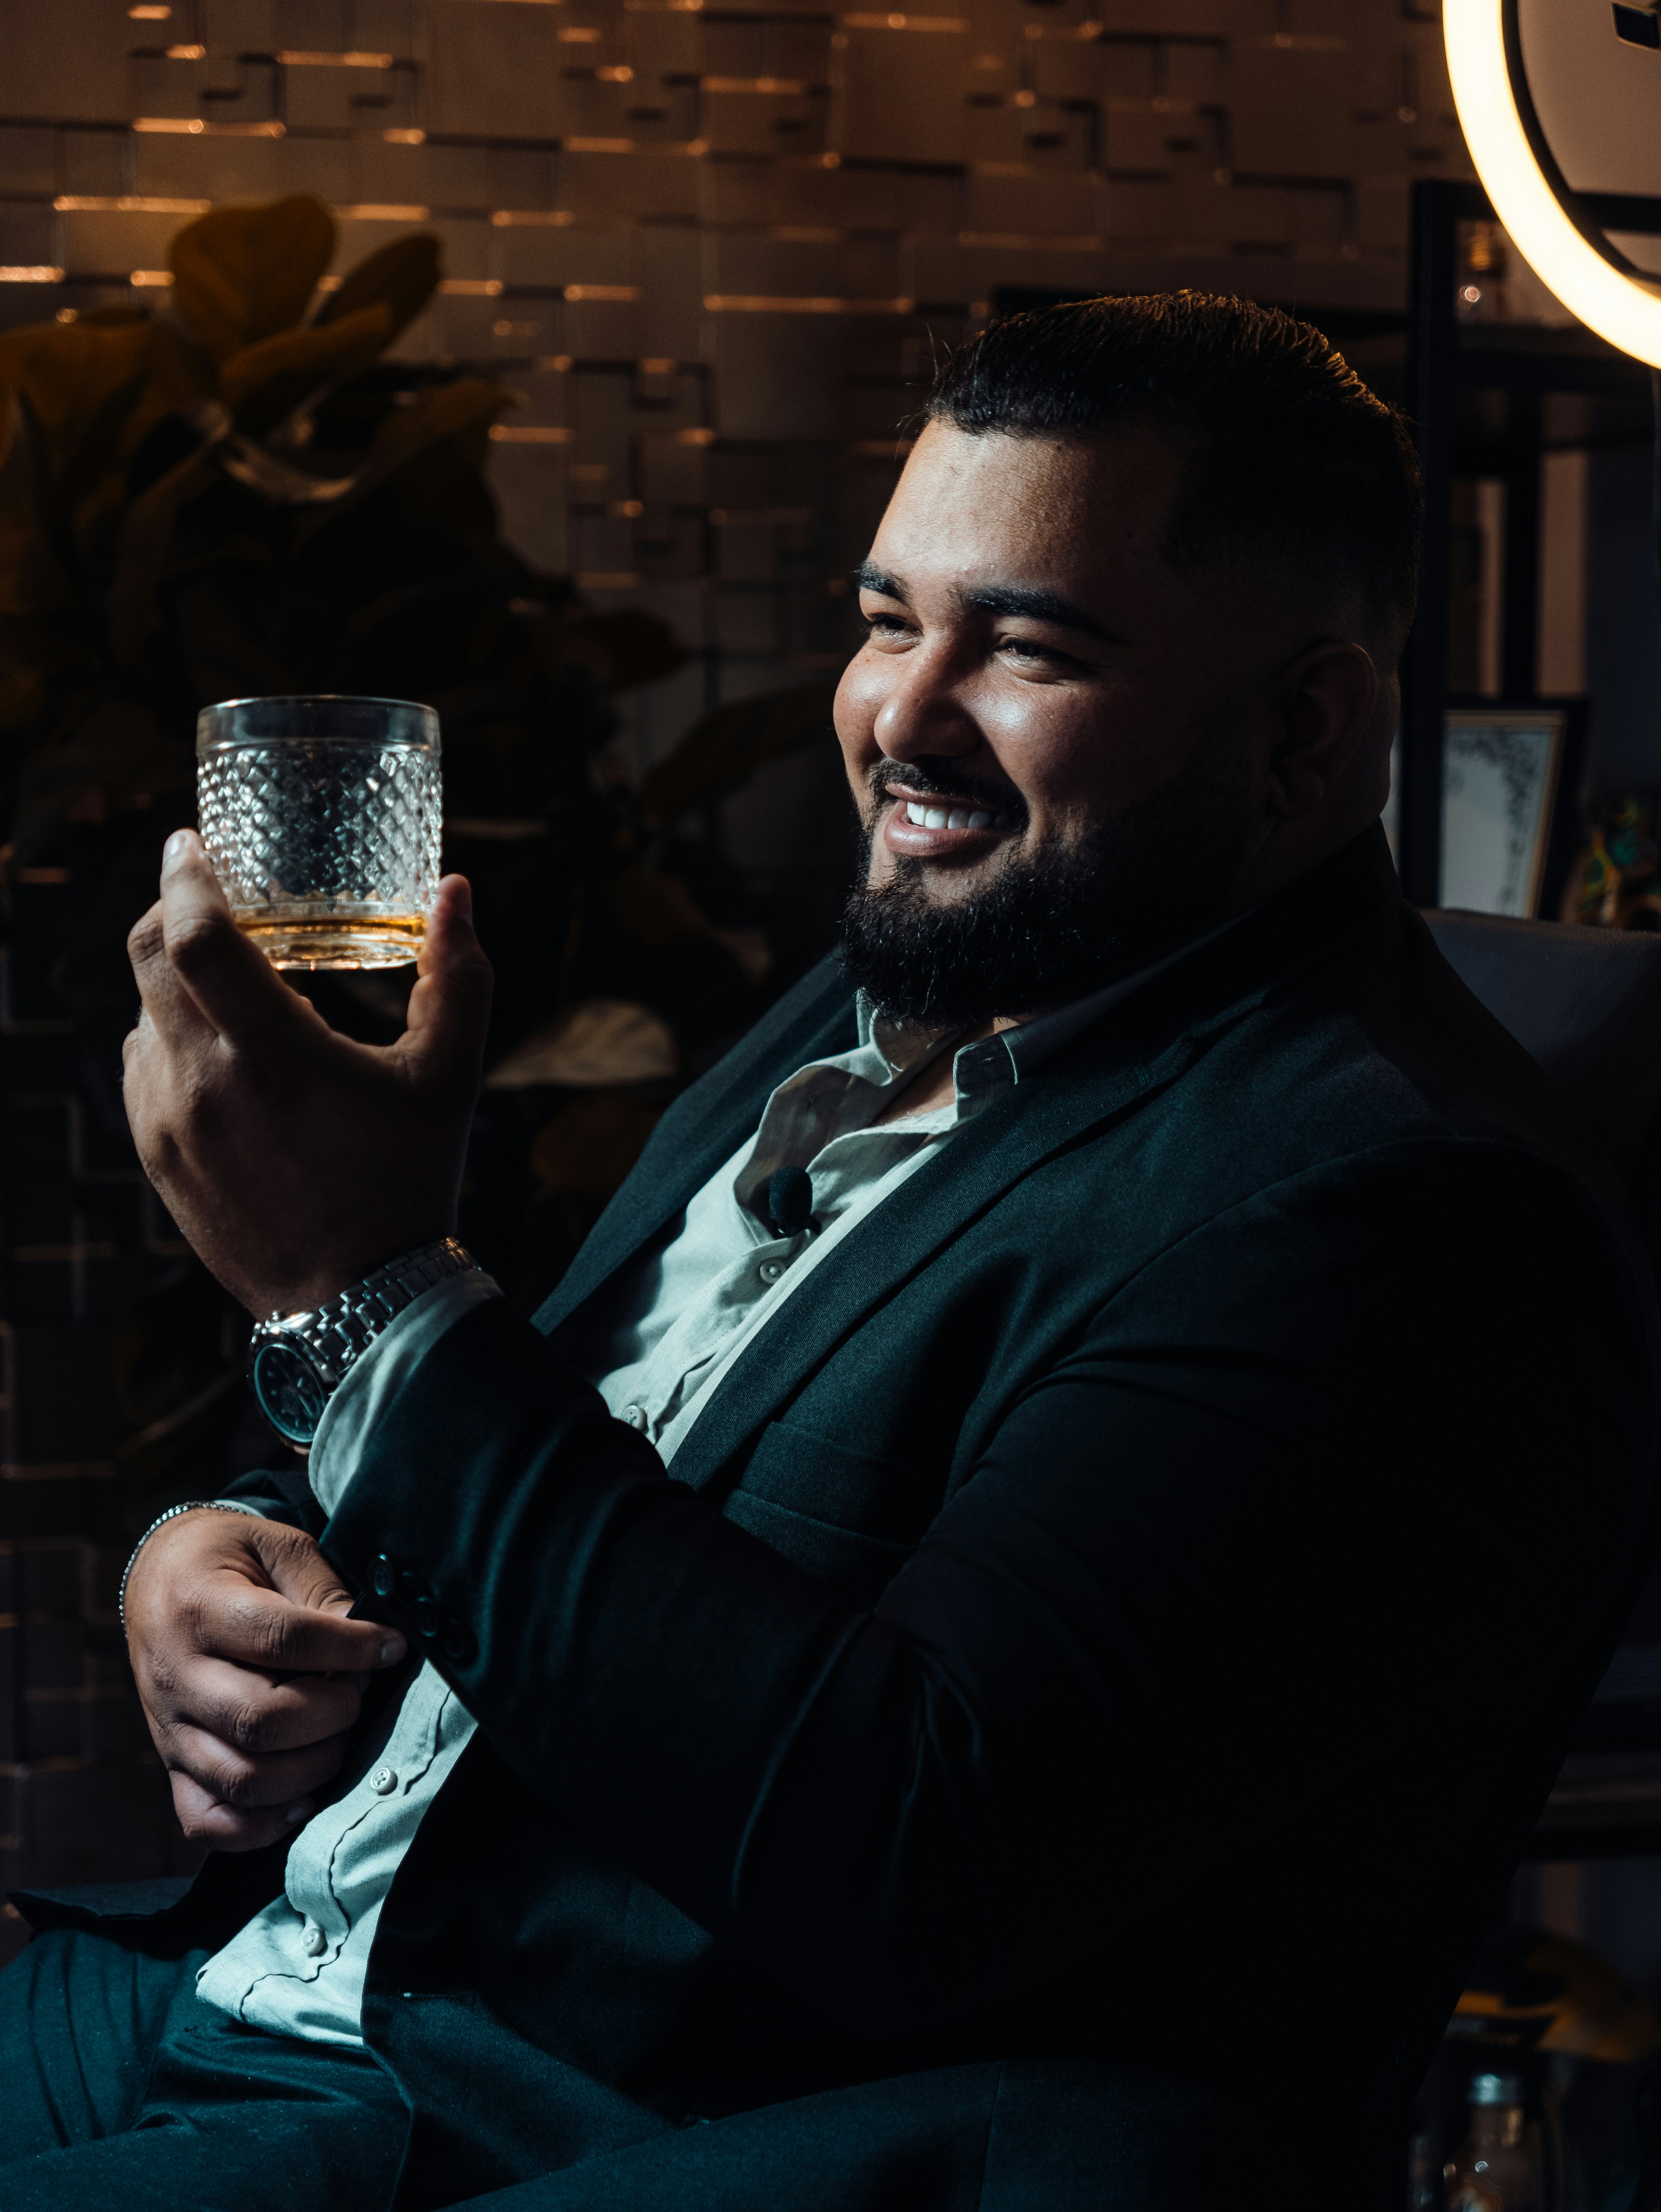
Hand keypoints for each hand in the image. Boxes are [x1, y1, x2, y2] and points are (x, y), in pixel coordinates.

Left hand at [121, 829, 492, 1316]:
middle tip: (205, 888)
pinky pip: (142, 1067)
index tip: (189, 841)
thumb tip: (455, 890)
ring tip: (231, 983)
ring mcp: (168, 1124)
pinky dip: (171, 1039)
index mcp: (275, 1057)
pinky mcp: (155, 1157)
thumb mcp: (450, 1076)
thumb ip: (457, 975)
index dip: (184, 876)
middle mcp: (204, 1085)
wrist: (359, 1300)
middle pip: (146, 958)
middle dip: (170, 909)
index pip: (193, 937)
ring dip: (176, 982)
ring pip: (141, 1013)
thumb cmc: (410, 1180)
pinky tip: (222, 1054)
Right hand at [124, 1508, 408, 1850]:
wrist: (158, 1576)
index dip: (349, 1647)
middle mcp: (176, 1675)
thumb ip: (323, 1590)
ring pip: (241, 1778)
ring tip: (336, 1736)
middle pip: (261, 1719)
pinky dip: (259, 1826)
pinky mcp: (172, 1765)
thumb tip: (371, 1643)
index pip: (282, 1640)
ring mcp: (169, 1729)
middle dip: (333, 1712)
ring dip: (310, 1769)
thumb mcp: (278, 1546)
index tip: (391, 1646)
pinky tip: (302, 1798)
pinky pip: (206, 1820)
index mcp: (199, 1607)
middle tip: (357, 1691)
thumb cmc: (230, 1558)